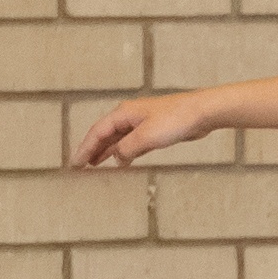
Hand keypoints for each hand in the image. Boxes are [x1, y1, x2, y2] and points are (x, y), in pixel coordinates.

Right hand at [70, 93, 222, 167]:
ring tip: (94, 164)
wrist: (201, 113)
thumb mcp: (147, 137)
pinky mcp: (153, 131)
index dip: (85, 148)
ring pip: (117, 139)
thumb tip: (117, 158)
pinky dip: (123, 152)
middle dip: (91, 149)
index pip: (97, 132)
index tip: (76, 163)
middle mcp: (129, 117)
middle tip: (79, 165)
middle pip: (104, 134)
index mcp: (123, 114)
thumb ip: (127, 148)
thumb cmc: (176, 119)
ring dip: (105, 151)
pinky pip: (131, 143)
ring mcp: (141, 123)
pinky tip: (121, 161)